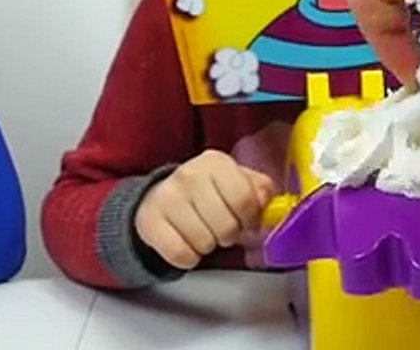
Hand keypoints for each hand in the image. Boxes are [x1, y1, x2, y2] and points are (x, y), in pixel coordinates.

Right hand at [134, 150, 275, 270]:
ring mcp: (166, 198)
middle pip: (226, 226)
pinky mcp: (149, 222)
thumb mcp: (237, 181)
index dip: (250, 219)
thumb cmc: (208, 192)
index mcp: (216, 162)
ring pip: (204, 243)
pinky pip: (181, 255)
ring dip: (209, 246)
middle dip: (229, 234)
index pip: (244, 199)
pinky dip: (189, 257)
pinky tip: (187, 243)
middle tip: (222, 228)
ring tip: (203, 232)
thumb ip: (260, 190)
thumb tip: (269, 206)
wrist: (160, 197)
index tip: (246, 222)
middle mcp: (189, 175)